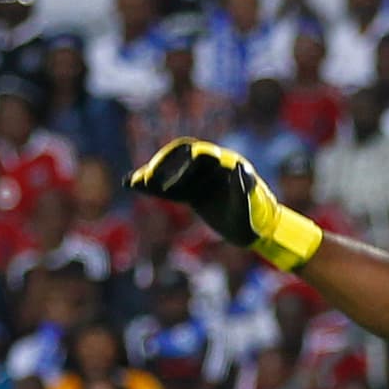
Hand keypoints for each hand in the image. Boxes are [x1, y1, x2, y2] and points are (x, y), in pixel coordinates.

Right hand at [128, 137, 323, 270]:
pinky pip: (171, 188)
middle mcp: (214, 167)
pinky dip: (154, 187)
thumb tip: (238, 166)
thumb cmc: (254, 222)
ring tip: (134, 182)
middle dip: (164, 166)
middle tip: (146, 179)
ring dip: (154, 175)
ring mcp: (202, 179)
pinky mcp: (194, 192)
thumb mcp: (247, 210)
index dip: (181, 163)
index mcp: (228, 165)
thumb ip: (242, 190)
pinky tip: (132, 185)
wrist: (256, 233)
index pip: (201, 155)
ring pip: (174, 172)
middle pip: (182, 158)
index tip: (166, 177)